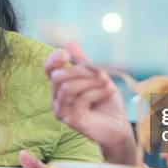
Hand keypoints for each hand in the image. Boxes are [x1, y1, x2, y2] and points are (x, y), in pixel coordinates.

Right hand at [44, 42, 136, 165]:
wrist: (119, 125)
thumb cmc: (106, 102)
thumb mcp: (96, 76)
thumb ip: (82, 61)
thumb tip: (69, 42)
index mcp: (60, 86)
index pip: (48, 69)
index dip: (54, 59)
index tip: (66, 54)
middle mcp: (56, 99)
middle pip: (58, 77)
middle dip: (80, 71)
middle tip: (100, 74)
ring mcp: (62, 111)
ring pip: (68, 87)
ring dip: (90, 82)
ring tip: (107, 84)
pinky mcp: (72, 120)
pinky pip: (80, 100)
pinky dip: (97, 92)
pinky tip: (108, 92)